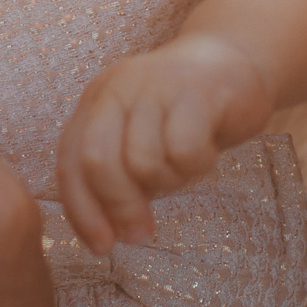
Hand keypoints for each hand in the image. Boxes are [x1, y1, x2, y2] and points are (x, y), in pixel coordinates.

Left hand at [57, 33, 274, 254]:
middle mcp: (118, 88)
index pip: (70, 163)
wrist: (235, 59)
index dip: (82, 213)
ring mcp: (156, 86)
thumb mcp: (139, 139)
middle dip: (119, 207)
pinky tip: (206, 153)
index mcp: (96, 101)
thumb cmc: (184, 113)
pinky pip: (185, 151)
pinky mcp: (196, 91)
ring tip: (183, 168)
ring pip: (143, 162)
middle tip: (142, 232)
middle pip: (99, 162)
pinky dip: (197, 166)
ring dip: (167, 182)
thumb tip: (105, 233)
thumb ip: (116, 173)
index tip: (102, 248)